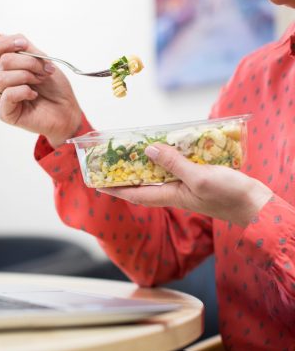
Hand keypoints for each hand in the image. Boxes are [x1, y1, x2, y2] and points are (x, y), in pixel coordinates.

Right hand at [0, 34, 81, 147]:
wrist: (67, 111)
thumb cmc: (56, 90)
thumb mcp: (44, 62)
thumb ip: (25, 49)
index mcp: (8, 69)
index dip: (3, 43)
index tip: (24, 44)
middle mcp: (2, 83)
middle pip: (2, 61)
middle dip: (28, 62)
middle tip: (44, 71)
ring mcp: (2, 98)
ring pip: (2, 77)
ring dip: (26, 76)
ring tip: (40, 82)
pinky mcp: (6, 113)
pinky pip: (7, 95)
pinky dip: (23, 91)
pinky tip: (34, 95)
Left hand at [99, 143, 272, 227]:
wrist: (253, 203)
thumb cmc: (228, 195)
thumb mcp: (199, 178)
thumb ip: (174, 164)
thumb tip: (149, 150)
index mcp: (169, 196)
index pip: (135, 194)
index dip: (115, 189)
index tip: (98, 183)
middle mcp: (172, 192)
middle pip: (142, 184)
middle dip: (125, 176)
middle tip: (111, 163)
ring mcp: (184, 185)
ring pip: (157, 175)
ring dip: (144, 165)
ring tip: (131, 152)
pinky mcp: (194, 178)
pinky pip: (173, 168)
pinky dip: (165, 158)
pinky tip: (164, 147)